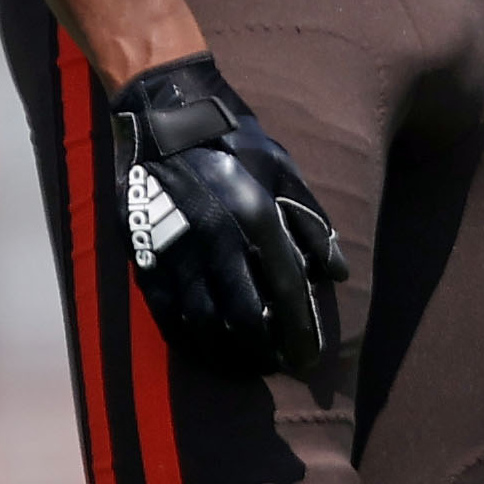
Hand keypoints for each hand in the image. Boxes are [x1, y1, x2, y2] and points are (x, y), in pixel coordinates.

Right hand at [107, 55, 348, 375]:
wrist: (164, 115)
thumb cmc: (232, 141)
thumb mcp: (283, 169)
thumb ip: (311, 223)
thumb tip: (337, 273)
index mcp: (257, 216)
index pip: (285, 290)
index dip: (299, 331)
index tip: (309, 361)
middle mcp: (218, 239)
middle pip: (245, 317)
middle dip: (265, 352)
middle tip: (276, 367)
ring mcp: (178, 250)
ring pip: (205, 325)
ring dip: (227, 355)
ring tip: (244, 368)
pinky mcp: (145, 256)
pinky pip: (168, 316)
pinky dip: (189, 342)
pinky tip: (204, 352)